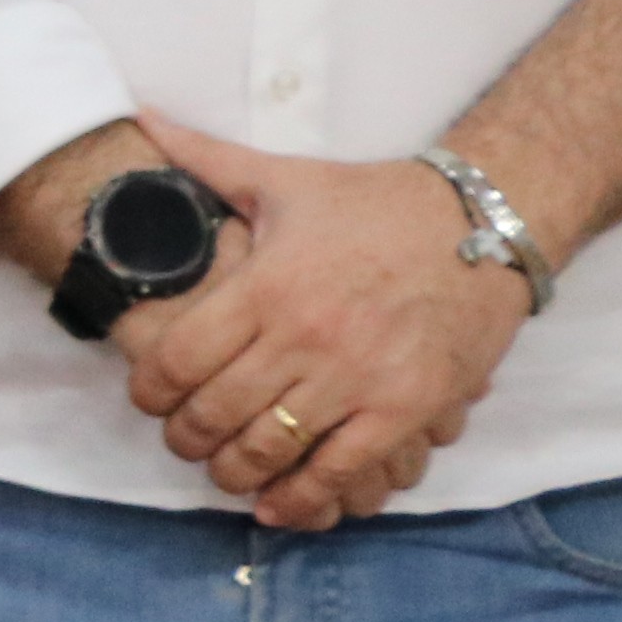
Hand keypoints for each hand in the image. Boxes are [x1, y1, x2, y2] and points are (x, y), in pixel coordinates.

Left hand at [116, 117, 525, 529]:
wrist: (480, 225)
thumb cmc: (373, 204)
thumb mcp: (283, 178)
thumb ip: (205, 157)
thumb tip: (141, 115)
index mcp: (267, 284)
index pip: (179, 359)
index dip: (150, 392)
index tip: (148, 400)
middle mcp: (305, 336)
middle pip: (216, 413)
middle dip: (187, 439)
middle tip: (183, 443)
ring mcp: (357, 378)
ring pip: (271, 449)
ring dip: (236, 473)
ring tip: (225, 472)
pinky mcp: (407, 409)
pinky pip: (341, 471)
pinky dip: (302, 498)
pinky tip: (278, 505)